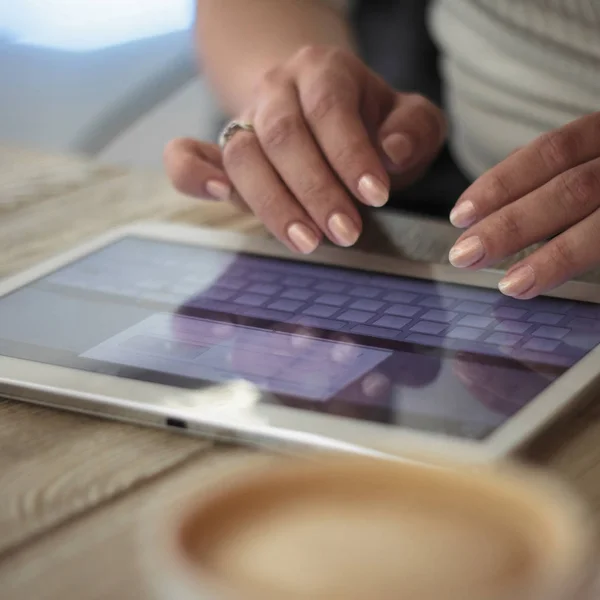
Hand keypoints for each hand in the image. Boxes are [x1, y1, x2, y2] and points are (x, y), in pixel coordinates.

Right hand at [165, 45, 445, 252]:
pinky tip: (217, 196)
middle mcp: (277, 90)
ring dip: (272, 203)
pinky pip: (187, 156)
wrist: (319, 107)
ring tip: (307, 242)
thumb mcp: (408, 118)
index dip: (350, 155)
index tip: (376, 198)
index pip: (330, 108)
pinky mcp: (221, 152)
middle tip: (346, 234)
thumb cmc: (369, 122)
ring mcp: (243, 120)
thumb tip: (392, 154)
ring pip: (242, 155)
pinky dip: (192, 175)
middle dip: (315, 191)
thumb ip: (415, 130)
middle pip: (282, 135)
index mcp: (323, 71)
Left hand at [448, 112, 599, 298]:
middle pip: (574, 188)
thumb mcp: (597, 162)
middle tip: (465, 255)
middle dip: (514, 224)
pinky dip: (586, 265)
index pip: (553, 151)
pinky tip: (557, 290)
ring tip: (512, 286)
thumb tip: (499, 223)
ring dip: (557, 257)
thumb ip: (565, 182)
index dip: (502, 182)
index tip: (461, 214)